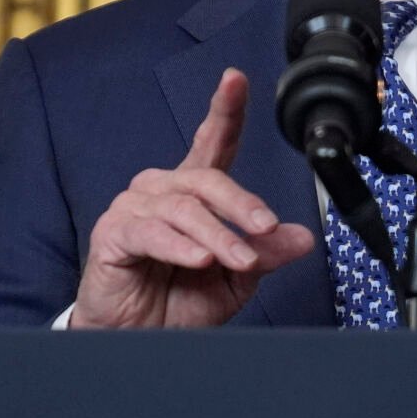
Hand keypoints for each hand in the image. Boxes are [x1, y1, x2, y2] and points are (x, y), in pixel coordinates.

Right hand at [70, 68, 316, 326]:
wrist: (140, 339)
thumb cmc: (180, 301)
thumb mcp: (236, 277)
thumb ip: (265, 253)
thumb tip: (303, 237)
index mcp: (194, 192)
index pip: (213, 142)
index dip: (224, 109)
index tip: (235, 78)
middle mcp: (163, 189)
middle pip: (208, 180)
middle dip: (242, 205)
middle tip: (266, 229)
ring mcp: (134, 208)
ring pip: (185, 209)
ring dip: (218, 236)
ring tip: (239, 261)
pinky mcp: (113, 233)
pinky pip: (151, 232)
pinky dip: (179, 246)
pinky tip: (198, 258)